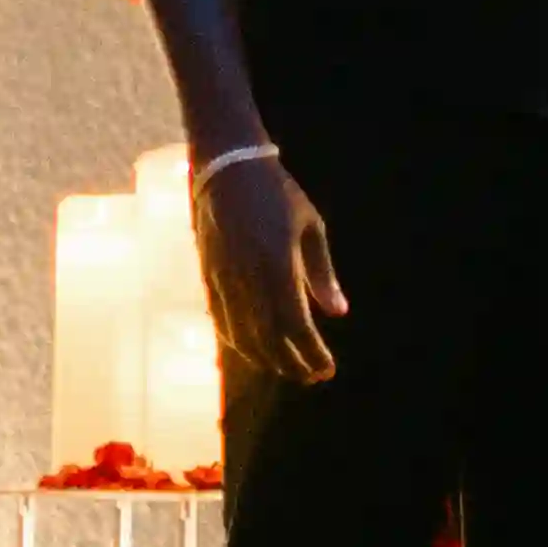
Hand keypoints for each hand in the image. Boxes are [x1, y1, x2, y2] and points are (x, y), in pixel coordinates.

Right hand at [198, 151, 347, 385]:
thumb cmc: (278, 194)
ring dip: (266, 359)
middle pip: (269, 338)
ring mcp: (224, 280)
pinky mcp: (209, 277)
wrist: (228, 169)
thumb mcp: (311, 227)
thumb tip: (339, 312)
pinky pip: (222, 321)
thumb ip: (322, 273)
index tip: (326, 368)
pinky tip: (254, 352)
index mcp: (278, 265)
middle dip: (291, 363)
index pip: (295, 324)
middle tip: (311, 377)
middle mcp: (249, 279)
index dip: (310, 352)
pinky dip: (239, 343)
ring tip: (288, 370)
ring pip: (243, 335)